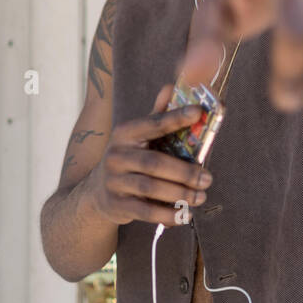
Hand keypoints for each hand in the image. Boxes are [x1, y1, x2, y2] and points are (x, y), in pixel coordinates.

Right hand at [81, 84, 214, 226]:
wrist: (95, 193)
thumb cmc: (128, 159)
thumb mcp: (138, 137)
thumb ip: (157, 115)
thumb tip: (172, 87)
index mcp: (124, 133)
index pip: (152, 124)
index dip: (175, 117)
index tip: (199, 112)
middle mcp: (115, 155)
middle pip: (154, 163)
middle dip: (184, 172)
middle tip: (207, 178)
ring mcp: (114, 181)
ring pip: (151, 188)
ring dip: (180, 194)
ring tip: (200, 196)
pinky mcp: (116, 204)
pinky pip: (145, 211)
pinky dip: (167, 214)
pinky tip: (184, 214)